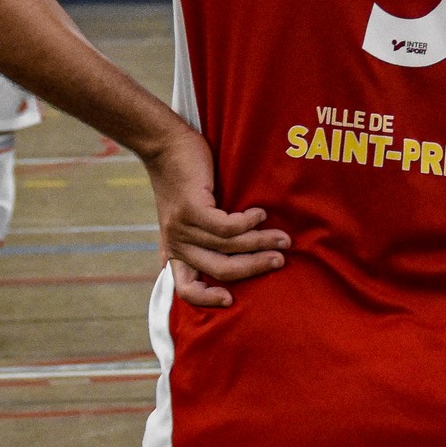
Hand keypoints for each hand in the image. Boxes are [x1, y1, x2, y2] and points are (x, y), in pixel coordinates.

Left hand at [141, 125, 288, 308]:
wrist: (164, 146)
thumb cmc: (182, 180)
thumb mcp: (184, 217)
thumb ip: (199, 239)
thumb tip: (223, 259)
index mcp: (176, 252)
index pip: (184, 289)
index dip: (207, 300)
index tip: (231, 299)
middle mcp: (177, 244)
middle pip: (221, 269)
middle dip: (255, 267)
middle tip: (279, 260)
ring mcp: (182, 228)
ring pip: (229, 246)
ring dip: (261, 242)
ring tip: (281, 237)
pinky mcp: (191, 209)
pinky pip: (227, 227)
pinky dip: (248, 223)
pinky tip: (260, 214)